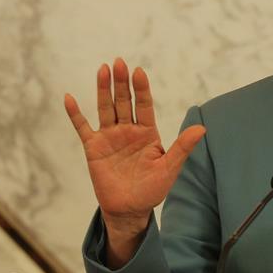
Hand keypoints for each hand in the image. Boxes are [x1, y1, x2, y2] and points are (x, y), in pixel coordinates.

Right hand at [64, 58, 204, 265]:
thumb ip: (183, 147)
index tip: (139, 71)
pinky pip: (83, 127)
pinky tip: (69, 98)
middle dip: (121, 83)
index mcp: (147, 132)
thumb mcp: (170, 168)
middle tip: (119, 62)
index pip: (144, 105)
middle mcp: (128, 130)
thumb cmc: (152, 189)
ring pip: (105, 108)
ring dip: (103, 90)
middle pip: (124, 102)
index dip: (141, 88)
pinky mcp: (94, 148)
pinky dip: (75, 114)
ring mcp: (110, 137)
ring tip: (103, 69)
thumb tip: (202, 128)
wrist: (130, 210)